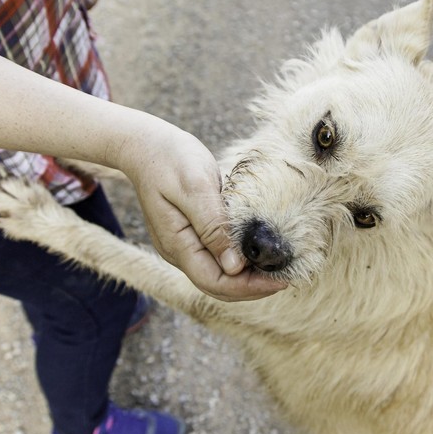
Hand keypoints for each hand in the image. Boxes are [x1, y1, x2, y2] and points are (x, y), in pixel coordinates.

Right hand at [119, 120, 285, 301]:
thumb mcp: (196, 188)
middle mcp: (178, 252)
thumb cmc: (171, 160)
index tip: (280, 280)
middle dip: (251, 287)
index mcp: (177, 244)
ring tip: (277, 268)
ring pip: (218, 274)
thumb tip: (235, 266)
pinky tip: (258, 251)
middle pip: (217, 285)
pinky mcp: (191, 234)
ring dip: (247, 277)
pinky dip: (239, 260)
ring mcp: (183, 244)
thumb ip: (213, 227)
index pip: (215, 282)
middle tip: (285, 277)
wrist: (147, 145)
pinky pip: (216, 257)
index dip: (248, 288)